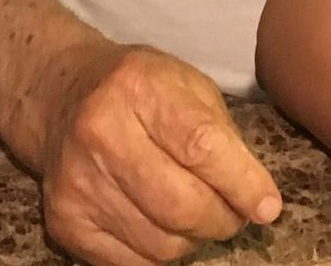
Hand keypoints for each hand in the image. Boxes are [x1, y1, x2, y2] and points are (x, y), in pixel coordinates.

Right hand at [40, 43, 281, 265]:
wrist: (62, 94)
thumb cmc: (138, 87)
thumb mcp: (185, 82)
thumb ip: (222, 133)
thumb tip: (259, 199)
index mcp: (139, 87)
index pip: (201, 146)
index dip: (242, 183)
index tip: (268, 206)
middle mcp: (102, 133)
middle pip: (180, 205)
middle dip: (222, 219)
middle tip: (235, 214)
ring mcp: (79, 182)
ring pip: (160, 243)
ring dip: (194, 239)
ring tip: (199, 214)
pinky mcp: (65, 222)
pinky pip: (132, 263)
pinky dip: (161, 253)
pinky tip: (165, 225)